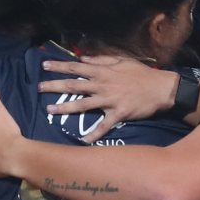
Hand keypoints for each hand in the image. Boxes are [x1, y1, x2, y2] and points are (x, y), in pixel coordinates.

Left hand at [38, 56, 178, 142]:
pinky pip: (104, 125)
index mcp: (103, 71)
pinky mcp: (119, 114)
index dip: (59, 66)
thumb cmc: (141, 73)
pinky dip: (94, 134)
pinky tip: (83, 141)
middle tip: (38, 88)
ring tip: (49, 110)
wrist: (161, 88)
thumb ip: (101, 59)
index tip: (44, 65)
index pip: (76, 67)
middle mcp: (103, 85)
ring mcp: (110, 100)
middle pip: (74, 85)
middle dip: (54, 86)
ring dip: (65, 108)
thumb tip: (83, 58)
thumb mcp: (122, 60)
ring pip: (83, 104)